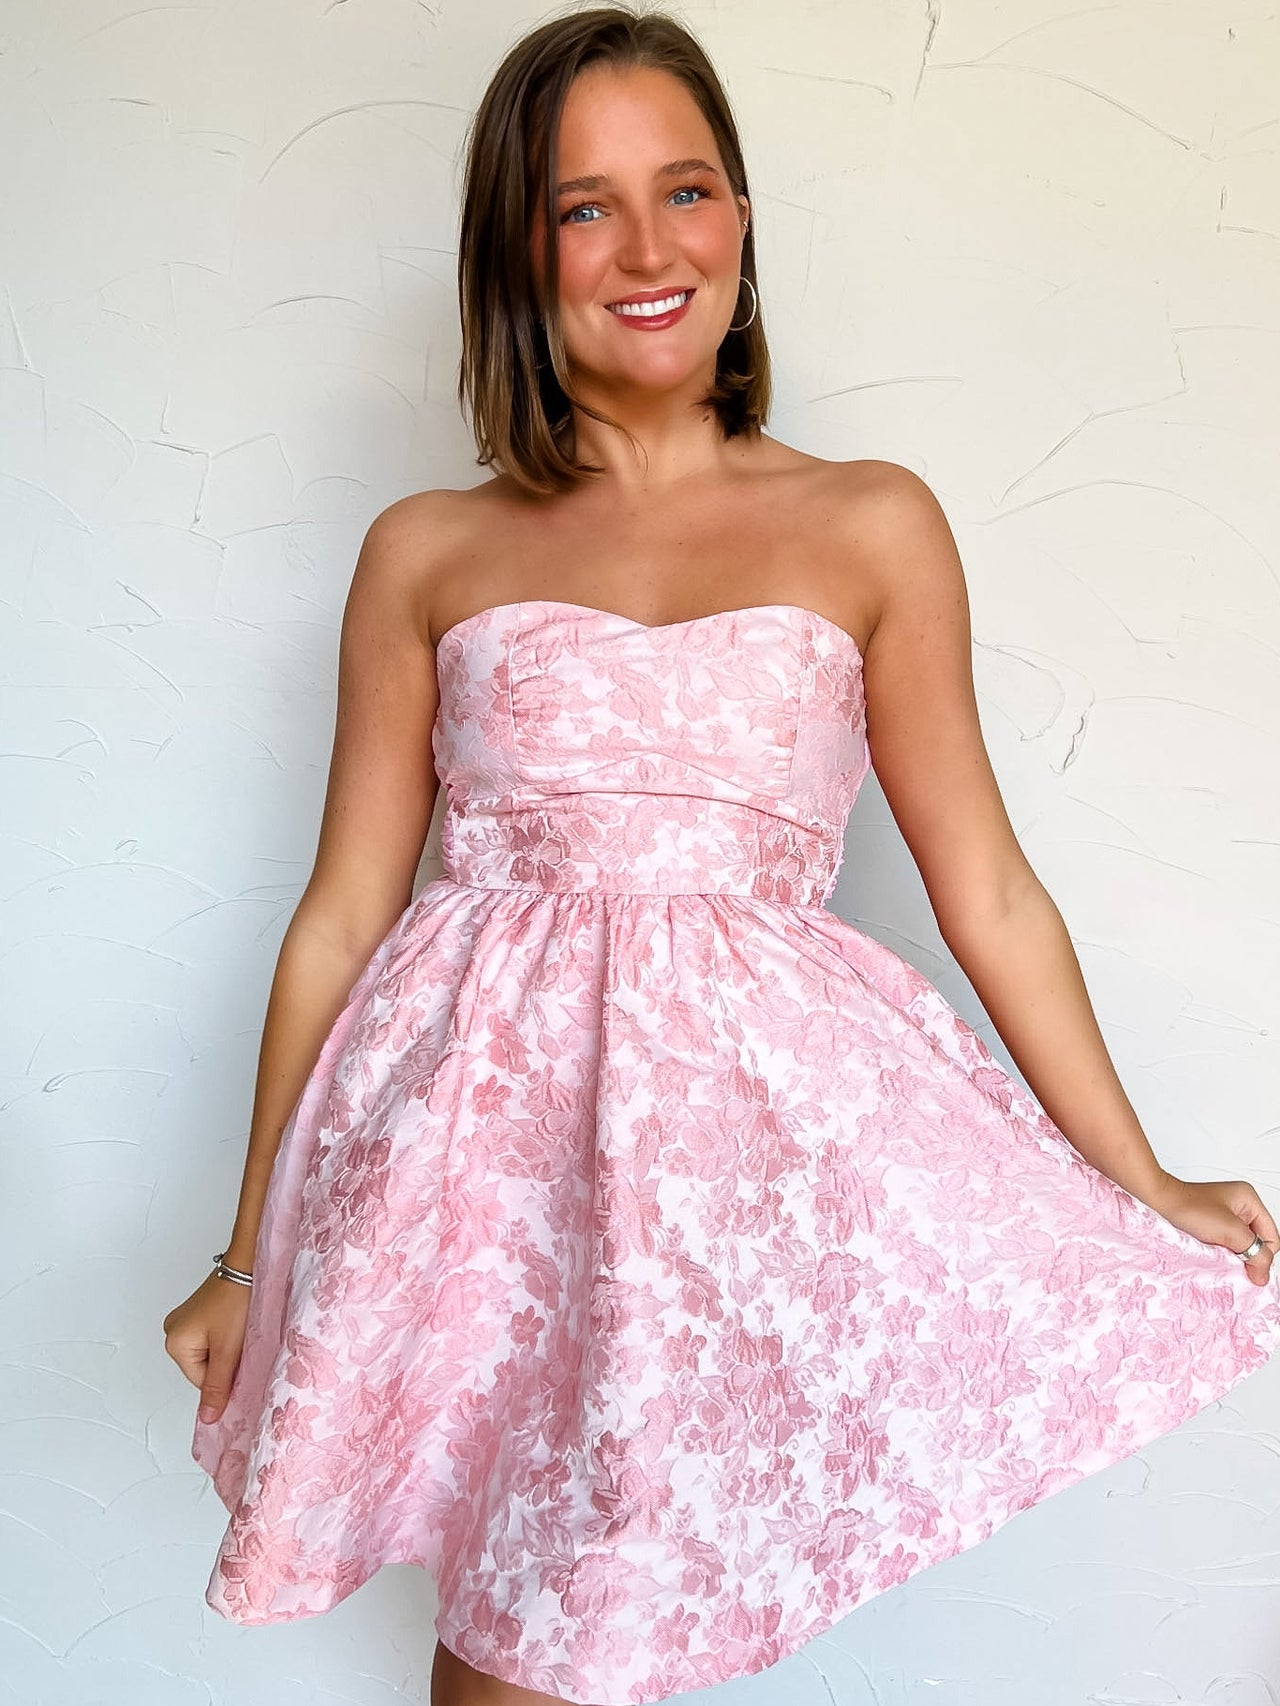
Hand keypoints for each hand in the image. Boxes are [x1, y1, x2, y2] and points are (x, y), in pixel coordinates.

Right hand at [162, 1270, 250, 1421]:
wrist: (249, 1263)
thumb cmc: (237, 1300)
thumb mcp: (228, 1349)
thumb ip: (218, 1386)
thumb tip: (207, 1419)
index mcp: (174, 1343)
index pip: (201, 1381)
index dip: (224, 1375)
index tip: (240, 1357)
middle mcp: (174, 1331)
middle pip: (204, 1368)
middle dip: (225, 1361)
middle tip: (240, 1340)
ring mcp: (185, 1321)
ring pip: (211, 1353)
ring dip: (227, 1348)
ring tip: (239, 1330)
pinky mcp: (199, 1313)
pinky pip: (212, 1337)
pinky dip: (226, 1336)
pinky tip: (237, 1323)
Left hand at [1146, 1172, 1278, 1286]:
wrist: (1157, 1203)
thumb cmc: (1190, 1209)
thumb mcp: (1230, 1232)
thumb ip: (1254, 1253)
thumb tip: (1263, 1277)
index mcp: (1249, 1200)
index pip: (1271, 1238)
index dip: (1261, 1254)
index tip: (1247, 1267)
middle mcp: (1239, 1206)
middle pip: (1256, 1242)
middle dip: (1246, 1255)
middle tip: (1229, 1259)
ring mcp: (1225, 1215)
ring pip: (1240, 1246)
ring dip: (1231, 1255)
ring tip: (1217, 1253)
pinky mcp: (1210, 1224)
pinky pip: (1225, 1244)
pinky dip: (1221, 1252)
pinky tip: (1210, 1252)